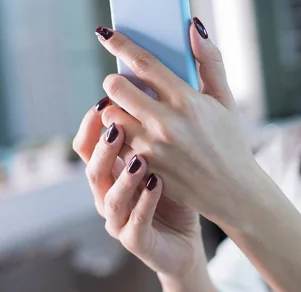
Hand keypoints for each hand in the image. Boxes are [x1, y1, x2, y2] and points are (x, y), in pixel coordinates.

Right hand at [72, 102, 204, 280]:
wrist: (186, 239)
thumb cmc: (176, 192)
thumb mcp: (165, 157)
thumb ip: (157, 129)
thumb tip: (163, 84)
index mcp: (112, 171)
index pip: (90, 144)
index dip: (93, 124)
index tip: (106, 100)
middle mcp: (107, 194)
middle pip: (93, 168)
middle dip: (103, 146)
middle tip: (118, 124)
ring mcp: (118, 219)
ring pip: (110, 197)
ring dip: (123, 177)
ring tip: (140, 159)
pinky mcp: (136, 240)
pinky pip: (135, 223)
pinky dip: (145, 204)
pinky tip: (158, 185)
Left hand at [93, 20, 260, 227]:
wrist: (232, 191)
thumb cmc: (229, 141)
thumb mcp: (226, 100)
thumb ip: (211, 61)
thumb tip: (195, 27)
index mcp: (188, 100)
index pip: (144, 63)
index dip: (121, 45)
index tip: (106, 34)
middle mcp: (166, 122)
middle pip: (116, 87)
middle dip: (114, 82)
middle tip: (123, 85)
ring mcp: (152, 147)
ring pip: (111, 116)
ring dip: (115, 110)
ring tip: (130, 113)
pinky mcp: (144, 167)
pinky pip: (117, 143)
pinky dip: (121, 137)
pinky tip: (136, 138)